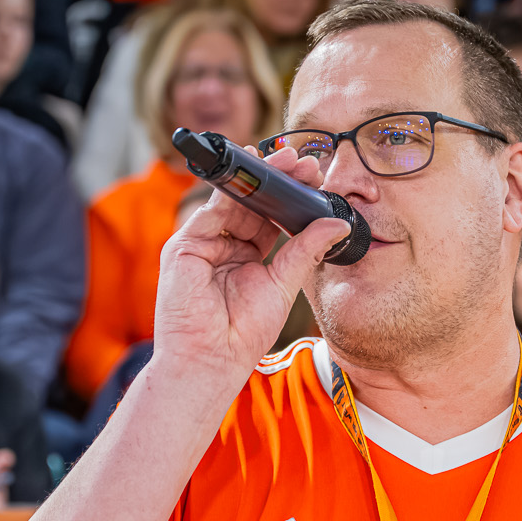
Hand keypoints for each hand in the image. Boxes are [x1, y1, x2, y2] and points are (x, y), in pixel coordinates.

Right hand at [153, 145, 346, 391]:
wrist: (212, 360)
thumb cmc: (243, 333)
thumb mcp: (283, 285)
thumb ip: (306, 250)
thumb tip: (337, 223)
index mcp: (247, 255)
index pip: (270, 217)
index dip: (292, 197)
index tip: (316, 178)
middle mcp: (223, 245)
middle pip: (252, 203)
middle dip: (278, 180)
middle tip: (305, 160)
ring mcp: (202, 243)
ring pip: (232, 200)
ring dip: (259, 178)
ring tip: (288, 159)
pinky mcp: (184, 245)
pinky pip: (210, 210)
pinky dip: (232, 191)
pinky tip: (255, 176)